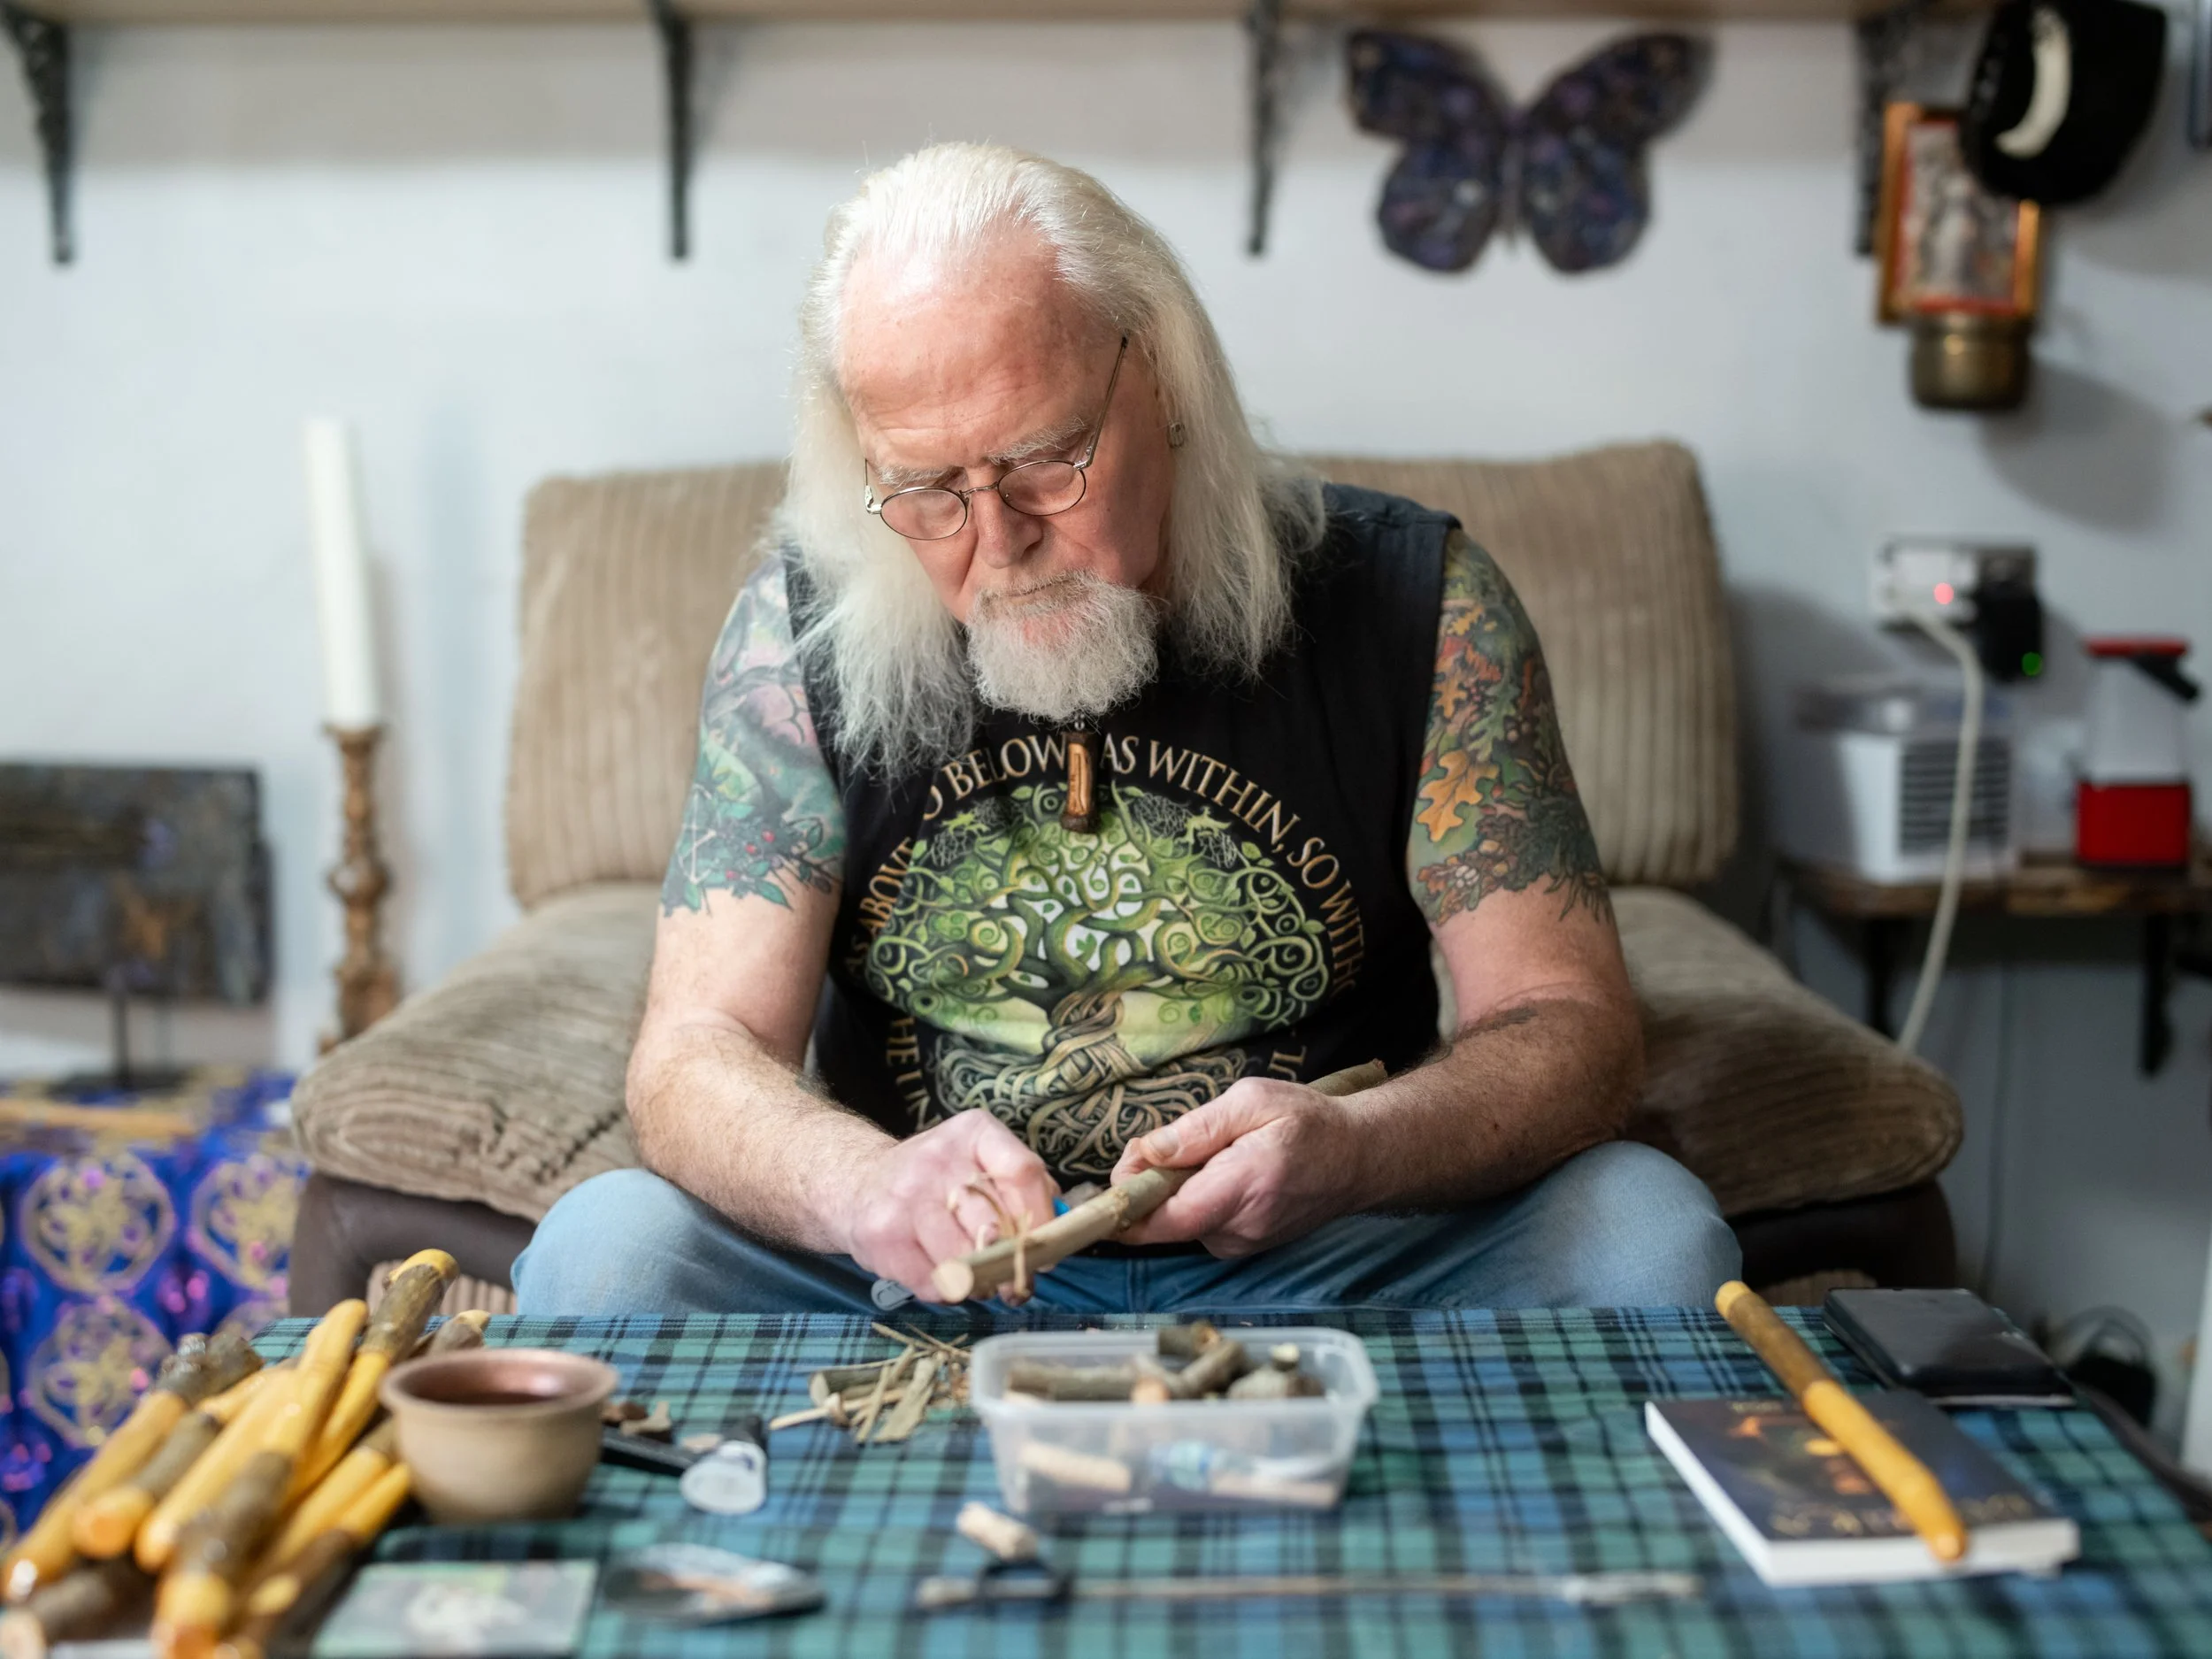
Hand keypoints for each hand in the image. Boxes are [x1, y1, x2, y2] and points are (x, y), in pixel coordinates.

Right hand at [841, 1110, 1059, 1300]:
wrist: (859, 1183)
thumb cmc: (936, 1180)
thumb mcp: (980, 1161)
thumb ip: (1024, 1187)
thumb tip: (1061, 1227)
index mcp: (973, 1133)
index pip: (1022, 1173)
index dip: (1041, 1218)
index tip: (1047, 1248)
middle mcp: (938, 1159)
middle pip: (994, 1225)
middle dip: (1012, 1262)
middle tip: (1018, 1279)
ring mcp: (906, 1197)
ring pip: (964, 1260)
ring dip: (980, 1281)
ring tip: (980, 1279)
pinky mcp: (882, 1235)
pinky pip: (933, 1282)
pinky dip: (947, 1290)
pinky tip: (944, 1276)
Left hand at [1109, 1078, 1366, 1256]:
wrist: (1359, 1157)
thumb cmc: (1309, 1122)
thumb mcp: (1252, 1101)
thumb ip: (1196, 1129)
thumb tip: (1147, 1152)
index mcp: (1240, 1189)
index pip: (1165, 1221)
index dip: (1127, 1205)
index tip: (1120, 1172)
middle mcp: (1239, 1229)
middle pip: (1166, 1220)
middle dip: (1150, 1185)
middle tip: (1159, 1145)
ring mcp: (1243, 1245)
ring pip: (1181, 1222)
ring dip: (1176, 1192)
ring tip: (1204, 1154)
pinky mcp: (1245, 1247)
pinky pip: (1201, 1225)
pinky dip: (1196, 1200)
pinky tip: (1220, 1173)